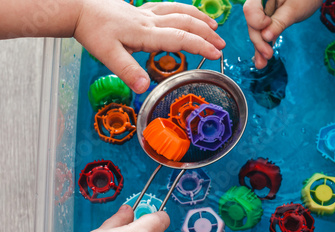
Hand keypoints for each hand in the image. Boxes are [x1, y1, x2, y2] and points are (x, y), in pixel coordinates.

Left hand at [74, 0, 225, 92]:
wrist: (79, 7)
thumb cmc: (93, 30)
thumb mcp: (107, 55)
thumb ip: (127, 71)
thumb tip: (143, 87)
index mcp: (145, 33)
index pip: (180, 38)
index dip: (201, 46)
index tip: (216, 54)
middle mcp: (150, 21)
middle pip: (185, 23)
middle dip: (206, 34)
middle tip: (221, 45)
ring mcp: (147, 13)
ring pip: (180, 11)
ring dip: (199, 18)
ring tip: (213, 26)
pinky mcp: (141, 10)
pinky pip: (169, 6)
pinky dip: (184, 10)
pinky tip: (188, 14)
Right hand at [243, 0, 321, 68]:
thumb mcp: (294, 10)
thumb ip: (279, 22)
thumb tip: (265, 37)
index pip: (250, 8)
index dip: (256, 22)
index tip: (268, 30)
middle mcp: (259, 2)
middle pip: (252, 22)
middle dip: (258, 41)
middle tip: (268, 55)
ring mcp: (262, 11)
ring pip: (256, 30)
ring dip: (259, 47)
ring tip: (262, 64)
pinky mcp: (266, 20)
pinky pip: (262, 32)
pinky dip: (263, 45)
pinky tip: (261, 59)